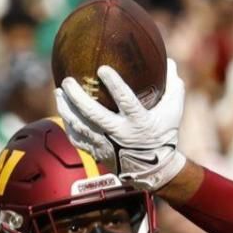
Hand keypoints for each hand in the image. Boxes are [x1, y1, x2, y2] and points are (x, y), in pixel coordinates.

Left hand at [55, 60, 189, 189]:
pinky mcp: (97, 152)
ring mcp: (106, 145)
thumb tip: (171, 62)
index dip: (114, 85)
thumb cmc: (163, 134)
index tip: (102, 69)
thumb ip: (173, 86)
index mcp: (139, 122)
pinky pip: (77, 139)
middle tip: (68, 81)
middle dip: (78, 98)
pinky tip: (63, 111)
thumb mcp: (174, 111)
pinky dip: (68, 125)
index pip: (126, 101)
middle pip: (94, 115)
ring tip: (59, 92)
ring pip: (81, 127)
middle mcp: (120, 134)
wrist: (153, 169)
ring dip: (67, 109)